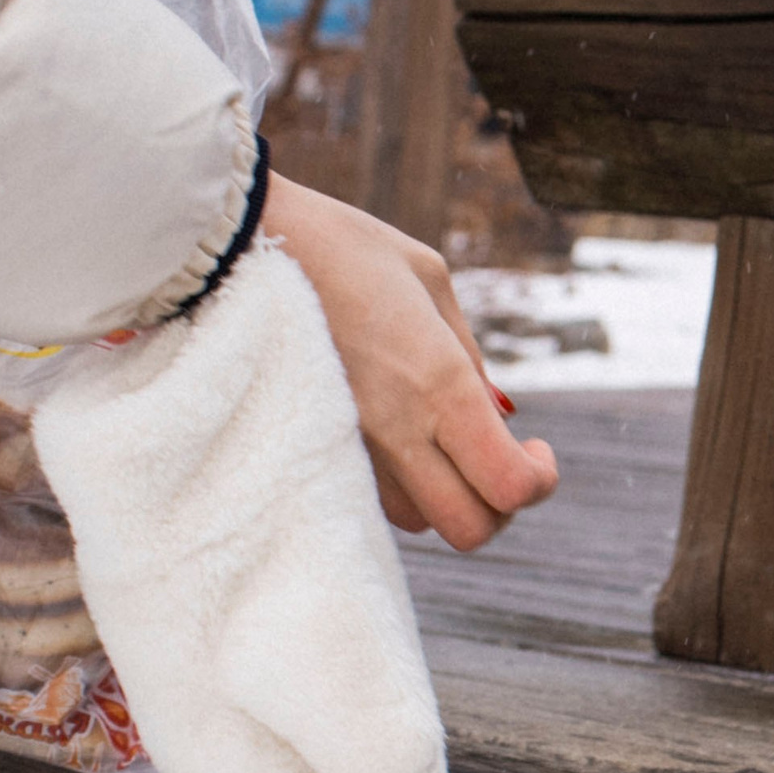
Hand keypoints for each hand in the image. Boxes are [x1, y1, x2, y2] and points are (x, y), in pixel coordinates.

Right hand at [258, 176, 557, 548]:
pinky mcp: (310, 450)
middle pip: (470, 530)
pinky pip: (369, 499)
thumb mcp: (428, 279)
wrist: (234, 242)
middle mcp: (396, 429)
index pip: (509, 486)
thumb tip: (499, 412)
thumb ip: (469, 354)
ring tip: (440, 442)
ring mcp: (348, 448)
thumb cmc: (339, 244)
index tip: (534, 446)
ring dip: (443, 495)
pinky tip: (396, 436)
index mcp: (439, 383)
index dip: (539, 482)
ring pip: (418, 522)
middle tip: (496, 458)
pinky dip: (397, 485)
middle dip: (498, 507)